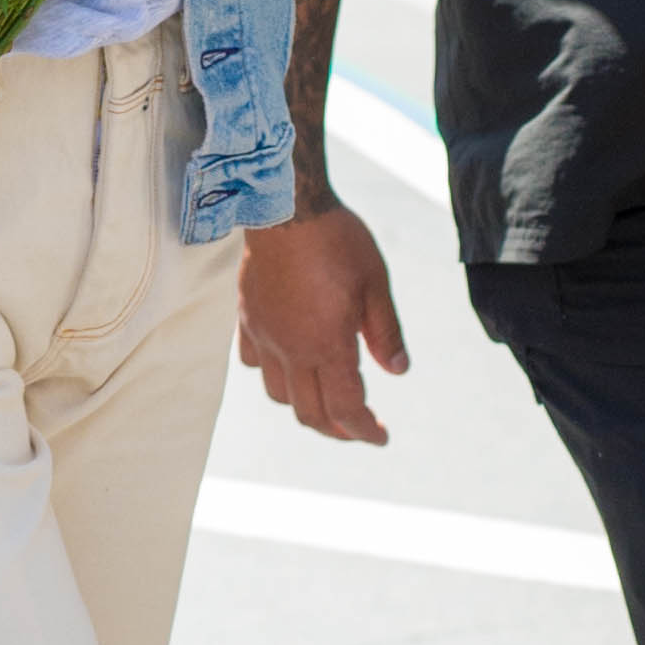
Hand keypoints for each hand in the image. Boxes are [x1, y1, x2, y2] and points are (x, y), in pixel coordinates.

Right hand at [239, 207, 407, 444]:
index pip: (346, 408)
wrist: (285, 207)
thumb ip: (385, 333)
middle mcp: (291, 350)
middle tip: (358, 427)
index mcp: (328, 345)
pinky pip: (254, 362)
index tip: (380, 437)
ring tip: (324, 398)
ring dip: (304, 406)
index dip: (364, 430)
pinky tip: (288, 361)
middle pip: (310, 413)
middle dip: (337, 429)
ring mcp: (265, 336)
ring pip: (279, 394)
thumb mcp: (375, 285)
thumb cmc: (336, 240)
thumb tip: (397, 371)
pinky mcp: (247, 319)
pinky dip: (274, 373)